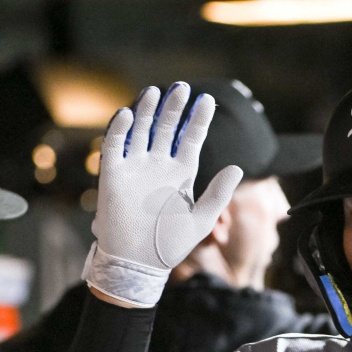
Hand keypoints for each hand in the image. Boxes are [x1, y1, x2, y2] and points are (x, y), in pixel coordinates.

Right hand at [84, 82, 242, 306]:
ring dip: (148, 111)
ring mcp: (135, 169)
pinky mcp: (112, 175)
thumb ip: (218, 194)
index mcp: (181, 175)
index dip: (199, 120)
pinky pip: (115, 146)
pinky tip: (130, 115)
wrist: (138, 263)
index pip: (191, 139)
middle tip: (182, 87)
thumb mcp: (201, 220)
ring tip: (157, 91)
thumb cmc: (169, 246)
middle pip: (167, 128)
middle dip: (174, 108)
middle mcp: (158, 167)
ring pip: (141, 131)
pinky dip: (120, 129)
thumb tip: (238, 167)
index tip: (207, 100)